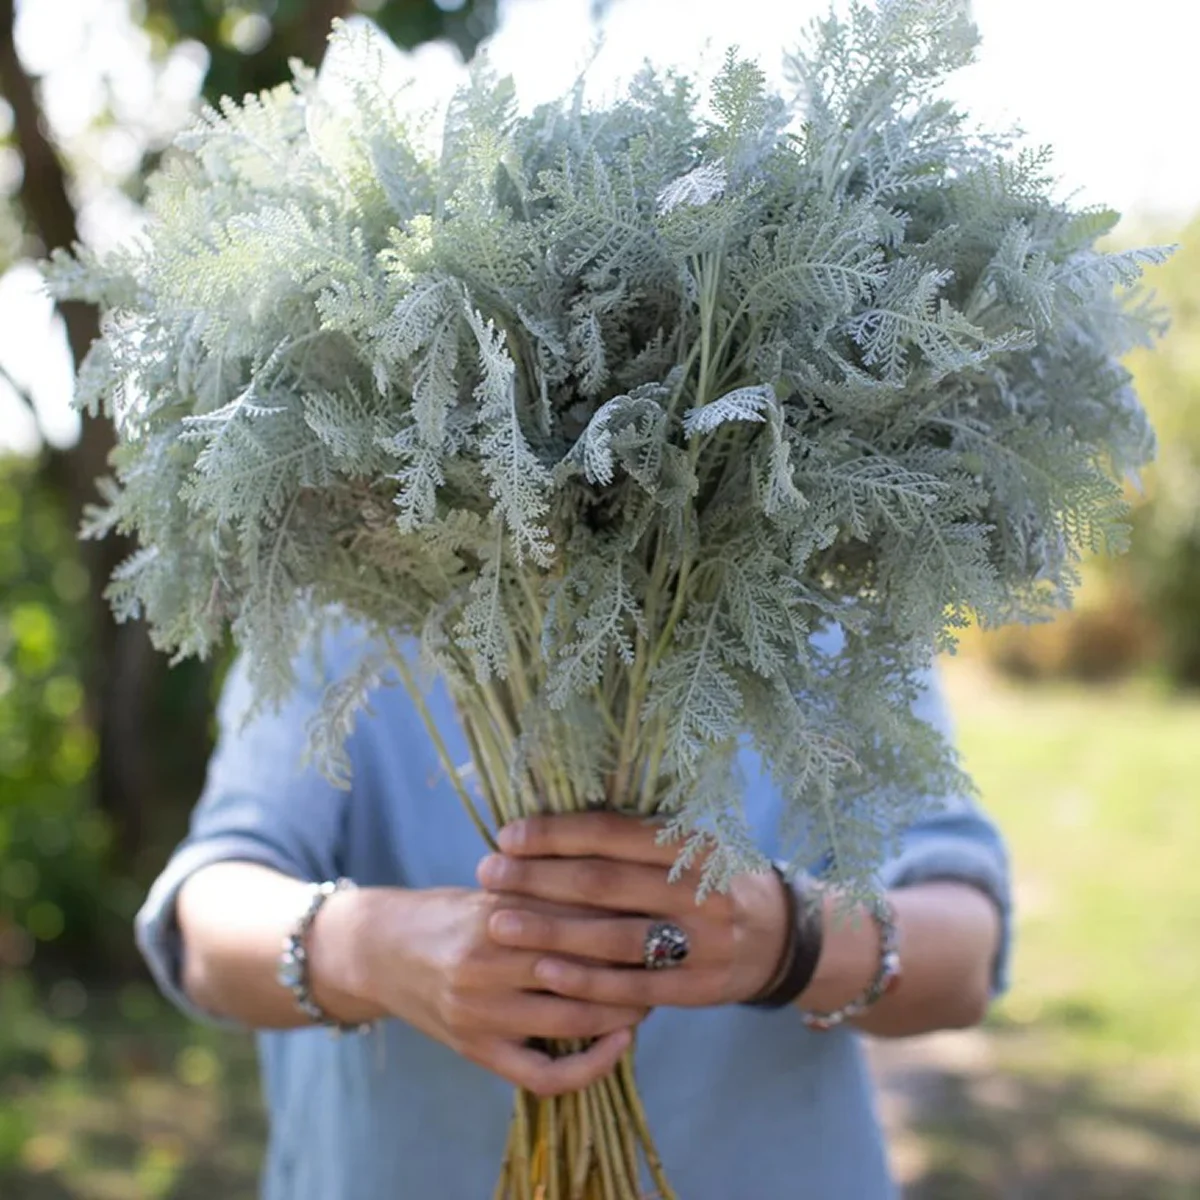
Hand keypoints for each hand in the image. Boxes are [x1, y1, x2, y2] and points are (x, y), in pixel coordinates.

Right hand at [315, 885, 644, 1095]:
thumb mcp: (491, 888)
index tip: (660, 912)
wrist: (378, 948)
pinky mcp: (475, 1050)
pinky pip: (542, 1073)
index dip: (626, 918)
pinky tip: (618, 1044)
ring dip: (623, 1011)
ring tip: (649, 996)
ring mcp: (481, 1013)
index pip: (577, 917)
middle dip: (635, 966)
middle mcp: (487, 965)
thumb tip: (624, 891)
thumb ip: (544, 892)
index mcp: (494, 914)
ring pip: (572, 1021)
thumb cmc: (446, 910)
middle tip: (669, 957)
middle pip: (583, 970)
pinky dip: (588, 1067)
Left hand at [475, 813, 789, 1008]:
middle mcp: (700, 891)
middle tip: (488, 874)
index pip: (613, 834)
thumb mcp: (689, 844)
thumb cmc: (711, 879)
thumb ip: (634, 838)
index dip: (556, 834)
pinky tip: (544, 972)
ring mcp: (702, 944)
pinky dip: (585, 981)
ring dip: (549, 932)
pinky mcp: (697, 989)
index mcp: (694, 844)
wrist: (779, 937)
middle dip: (538, 879)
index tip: (508, 835)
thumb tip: (552, 825)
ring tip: (498, 923)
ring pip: (612, 938)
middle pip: (604, 884)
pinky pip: (632, 987)